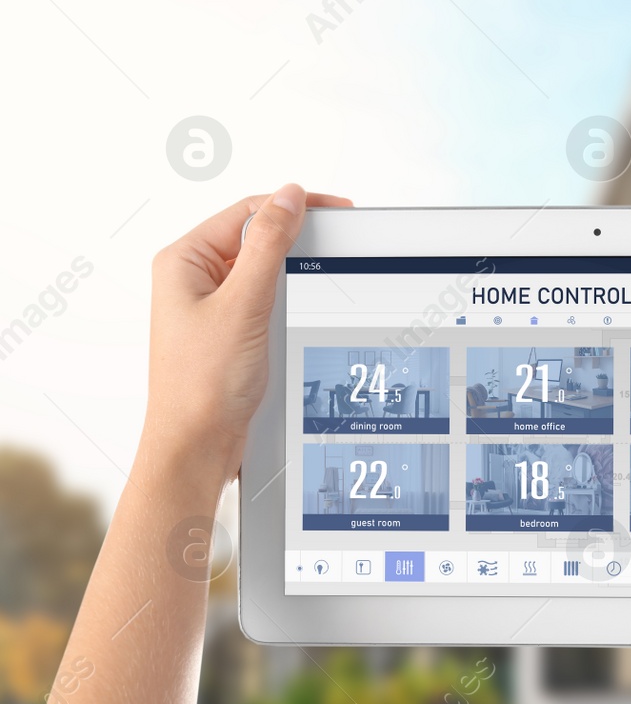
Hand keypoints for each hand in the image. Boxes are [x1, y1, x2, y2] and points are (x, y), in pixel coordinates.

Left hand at [0, 186, 351, 703]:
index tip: (360, 216)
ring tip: (365, 311)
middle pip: (267, 255)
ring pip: (280, 306)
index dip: (304, 206)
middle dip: (317, 252)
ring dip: (320, 304)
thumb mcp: (237, 327)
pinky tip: (345, 360)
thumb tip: (289, 190)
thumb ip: (266, 250)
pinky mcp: (240, 396)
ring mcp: (218, 358)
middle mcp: (193, 313)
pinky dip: (315, 342)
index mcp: (183, 278)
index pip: (251, 215)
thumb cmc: (199, 430)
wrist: (186, 512)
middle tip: (373, 258)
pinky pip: (284, 347)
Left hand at [143, 185, 350, 479]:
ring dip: (294, 270)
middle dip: (297, 237)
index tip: (334, 210)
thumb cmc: (202, 386)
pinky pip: (265, 298)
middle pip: (255, 236)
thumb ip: (268, 245)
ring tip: (320, 276)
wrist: (198, 445)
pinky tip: (303, 308)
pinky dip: (289, 297)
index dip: (293, 206)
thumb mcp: (244, 305)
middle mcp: (192, 278)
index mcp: (183, 261)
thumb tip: (289, 197)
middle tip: (339, 239)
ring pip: (263, 268)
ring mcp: (211, 305)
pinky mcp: (230, 329)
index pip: (247, 212)